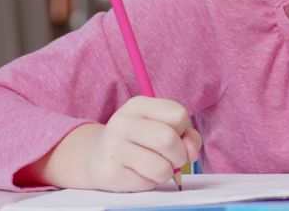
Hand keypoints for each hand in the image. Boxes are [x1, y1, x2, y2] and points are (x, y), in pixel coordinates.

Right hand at [15, 96, 201, 191]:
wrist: (97, 157)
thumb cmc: (140, 139)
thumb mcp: (163, 126)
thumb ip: (187, 135)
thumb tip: (191, 152)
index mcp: (138, 105)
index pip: (178, 114)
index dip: (183, 129)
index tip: (174, 134)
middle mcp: (122, 123)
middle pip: (168, 139)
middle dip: (179, 154)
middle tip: (172, 158)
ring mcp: (113, 149)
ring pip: (161, 167)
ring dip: (166, 172)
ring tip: (156, 166)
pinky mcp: (111, 174)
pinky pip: (147, 183)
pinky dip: (150, 182)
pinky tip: (138, 173)